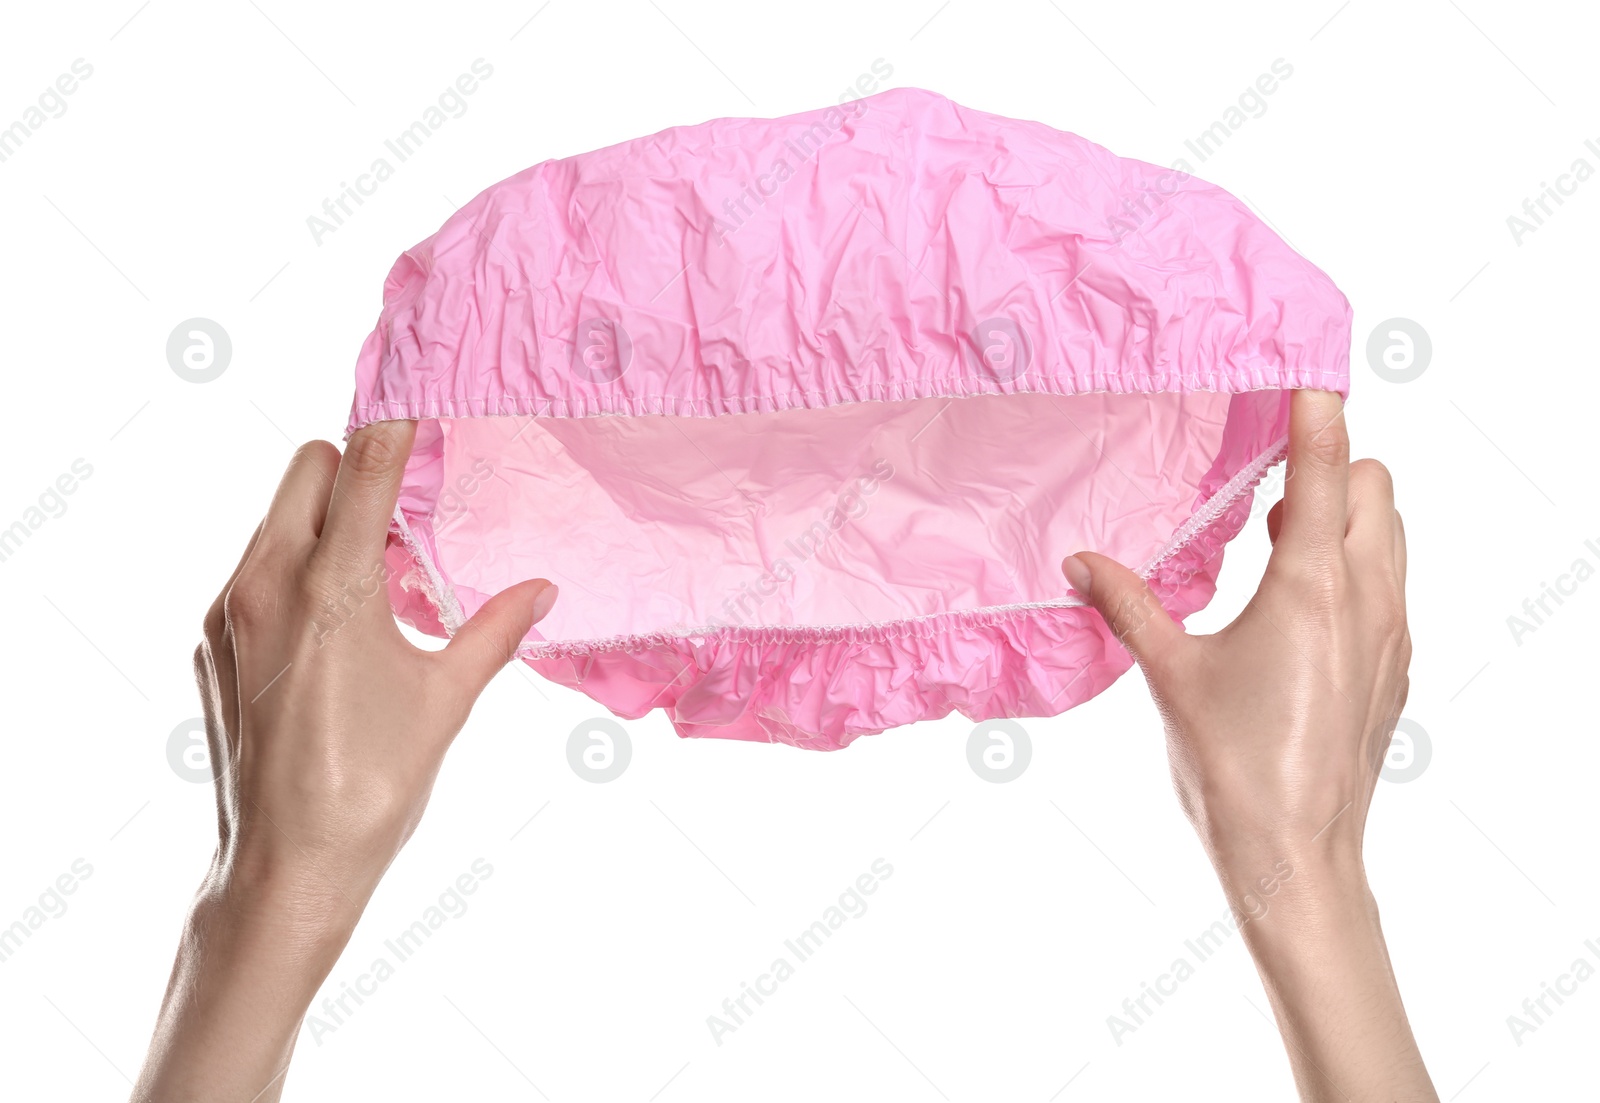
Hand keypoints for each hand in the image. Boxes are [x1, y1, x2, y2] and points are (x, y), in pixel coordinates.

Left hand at [133, 421, 555, 1102]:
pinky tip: (340, 623)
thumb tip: (544, 588)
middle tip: (411, 502)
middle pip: (306, 470)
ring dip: (327, 519)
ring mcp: (229, 613)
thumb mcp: (446, 703)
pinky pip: (255, 570)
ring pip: (276, 519)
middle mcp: (266, 584)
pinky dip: (297, 569)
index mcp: (332, 589)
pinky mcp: (212, 642)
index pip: (364, 469)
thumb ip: (495, 631)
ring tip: (384, 573)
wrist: (283, 866)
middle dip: (356, 467)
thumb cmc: (371, 787)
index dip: (395, 425)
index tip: (422, 397)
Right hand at [1063, 390, 1434, 1100]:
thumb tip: (1077, 561)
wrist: (1295, 856)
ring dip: (1345, 518)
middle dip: (1333, 468)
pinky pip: (1388, 587)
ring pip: (1390, 537)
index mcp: (1311, 585)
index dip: (1318, 412)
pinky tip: (1295, 607)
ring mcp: (1389, 636)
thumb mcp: (1170, 673)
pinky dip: (1355, 568)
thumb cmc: (1231, 763)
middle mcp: (1366, 599)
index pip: (1326, 468)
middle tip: (1266, 482)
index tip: (1305, 372)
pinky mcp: (1392, 669)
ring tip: (1278, 539)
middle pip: (1377, 488)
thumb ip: (1127, 604)